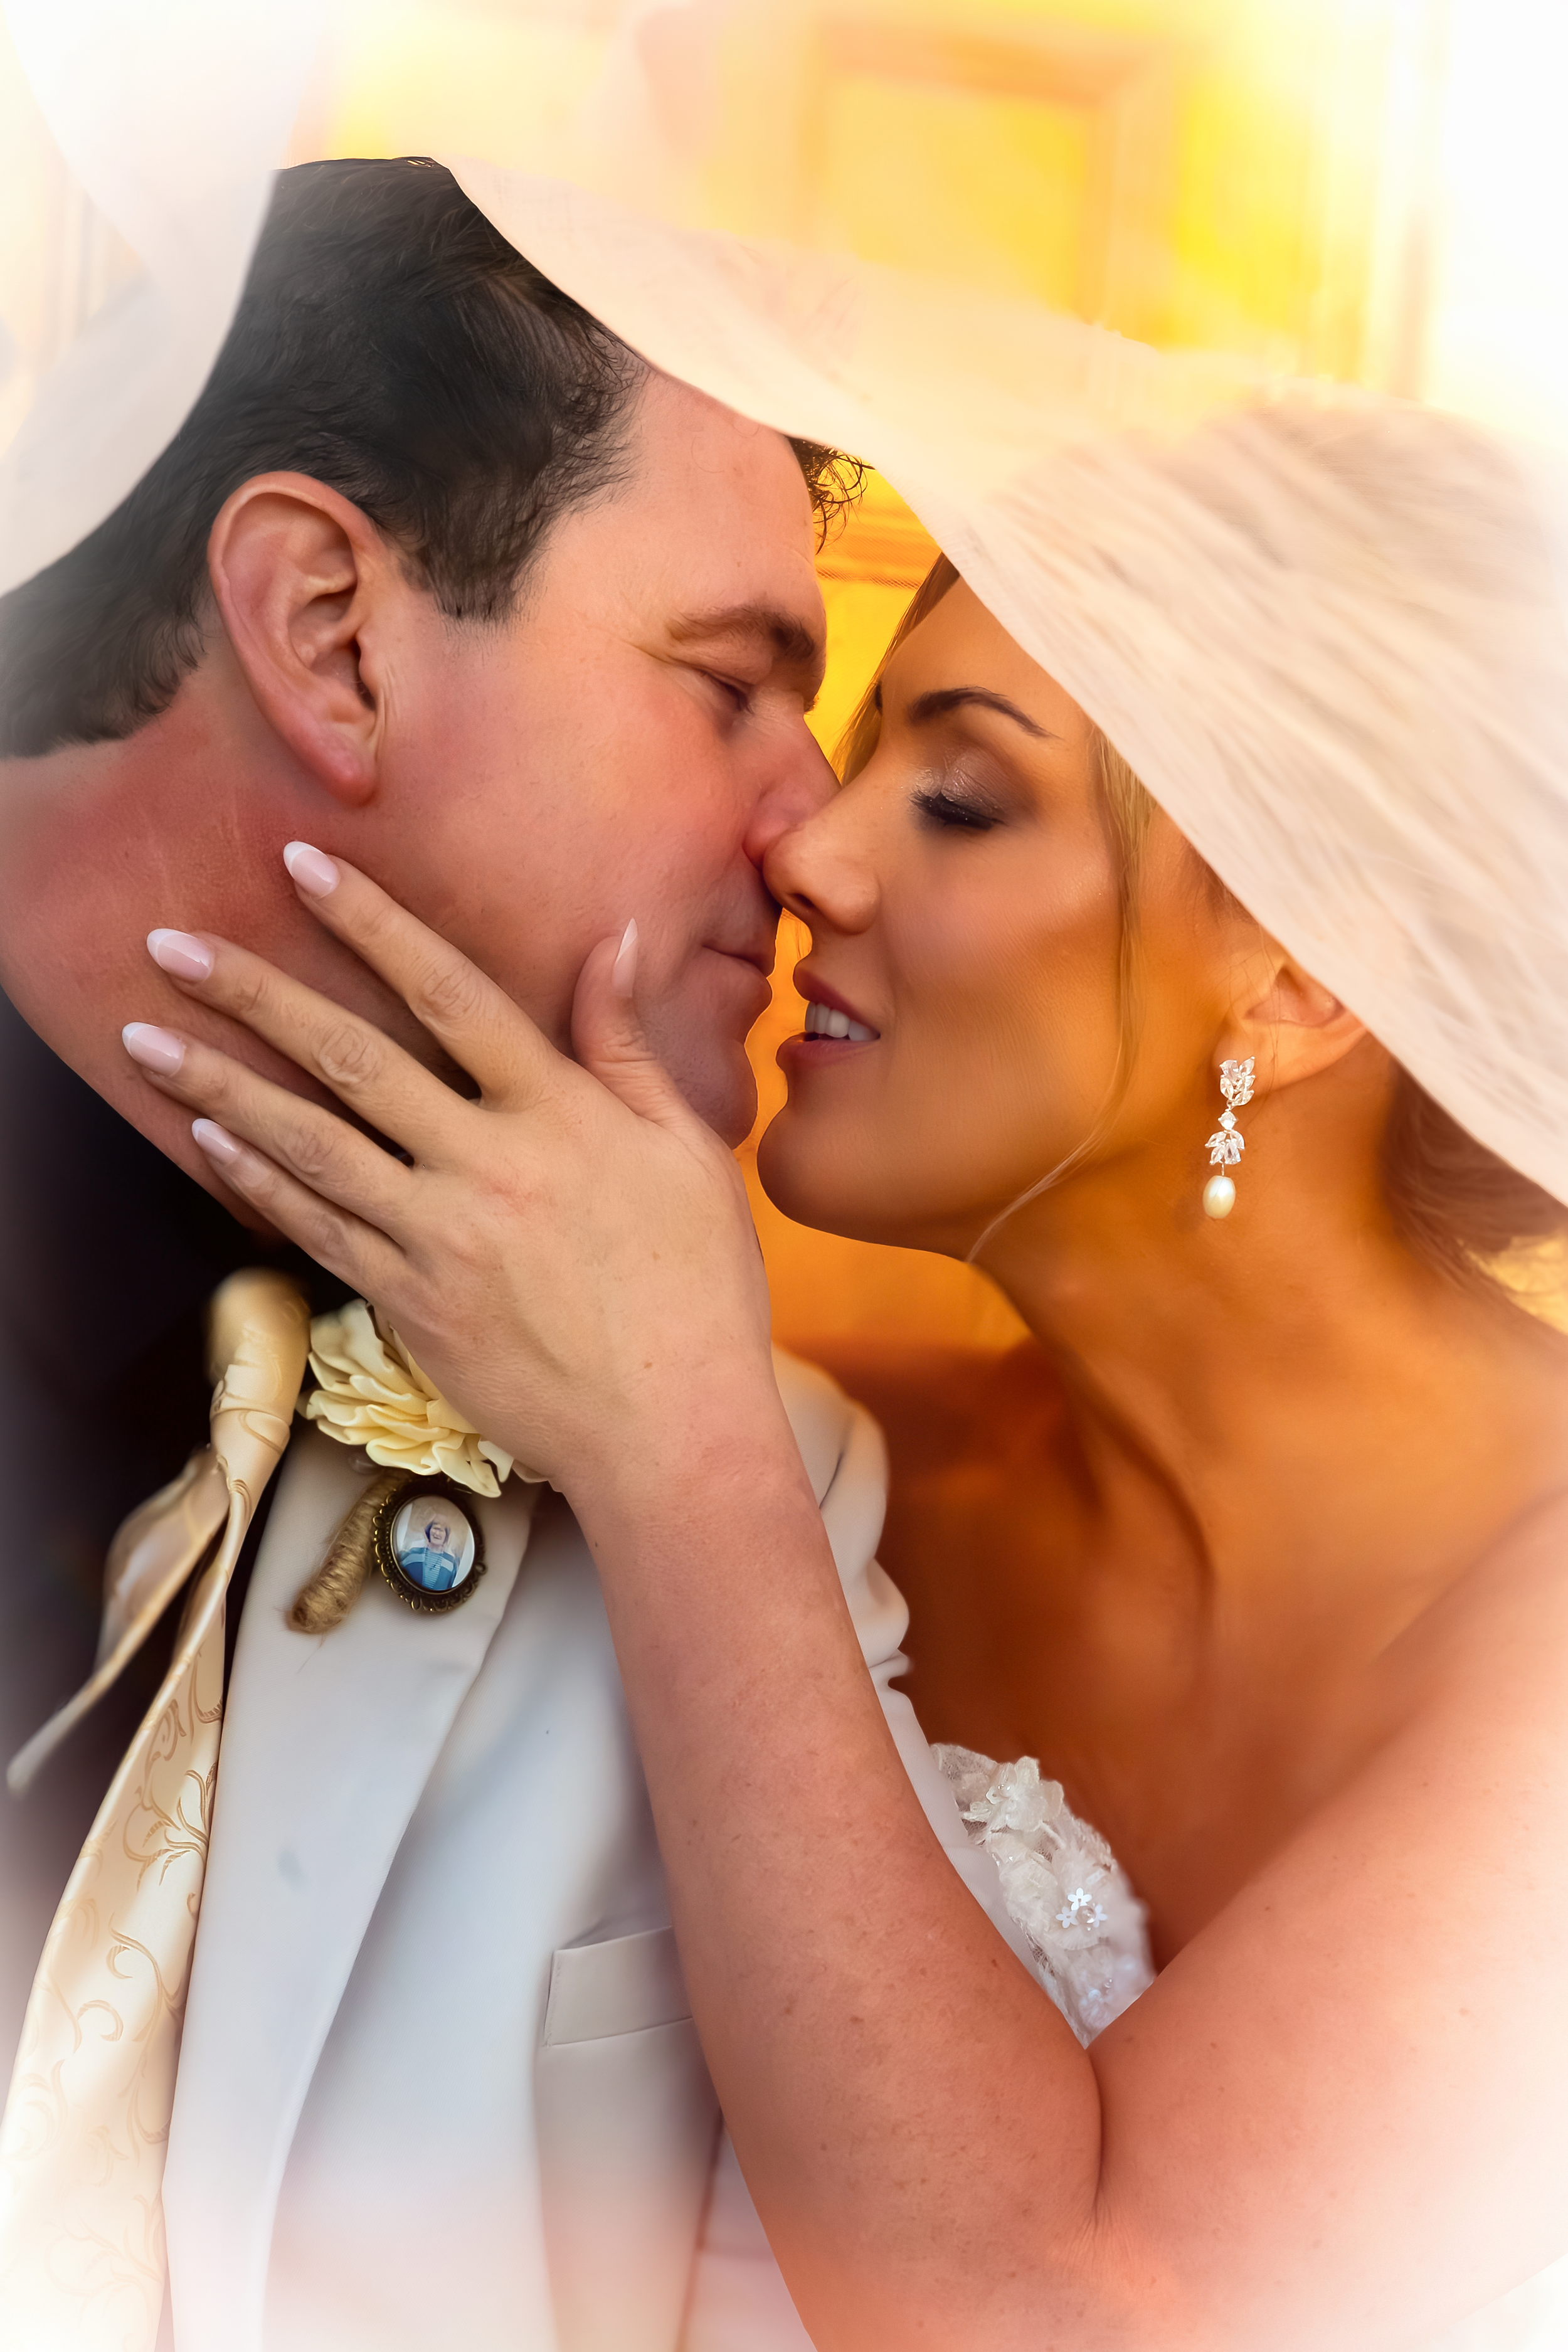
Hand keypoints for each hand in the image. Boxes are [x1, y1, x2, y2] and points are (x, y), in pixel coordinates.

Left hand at [121, 846, 782, 1502]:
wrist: (670, 1431)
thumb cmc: (697, 1288)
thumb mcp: (687, 1153)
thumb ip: (628, 1047)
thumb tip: (608, 941)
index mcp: (560, 1115)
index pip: (453, 994)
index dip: (374, 924)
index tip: (305, 868)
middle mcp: (487, 1164)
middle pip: (354, 1058)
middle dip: (256, 995)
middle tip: (173, 946)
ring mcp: (439, 1237)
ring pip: (311, 1144)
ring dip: (222, 1085)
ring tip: (148, 1038)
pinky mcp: (410, 1303)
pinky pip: (317, 1229)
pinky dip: (259, 1181)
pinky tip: (209, 1139)